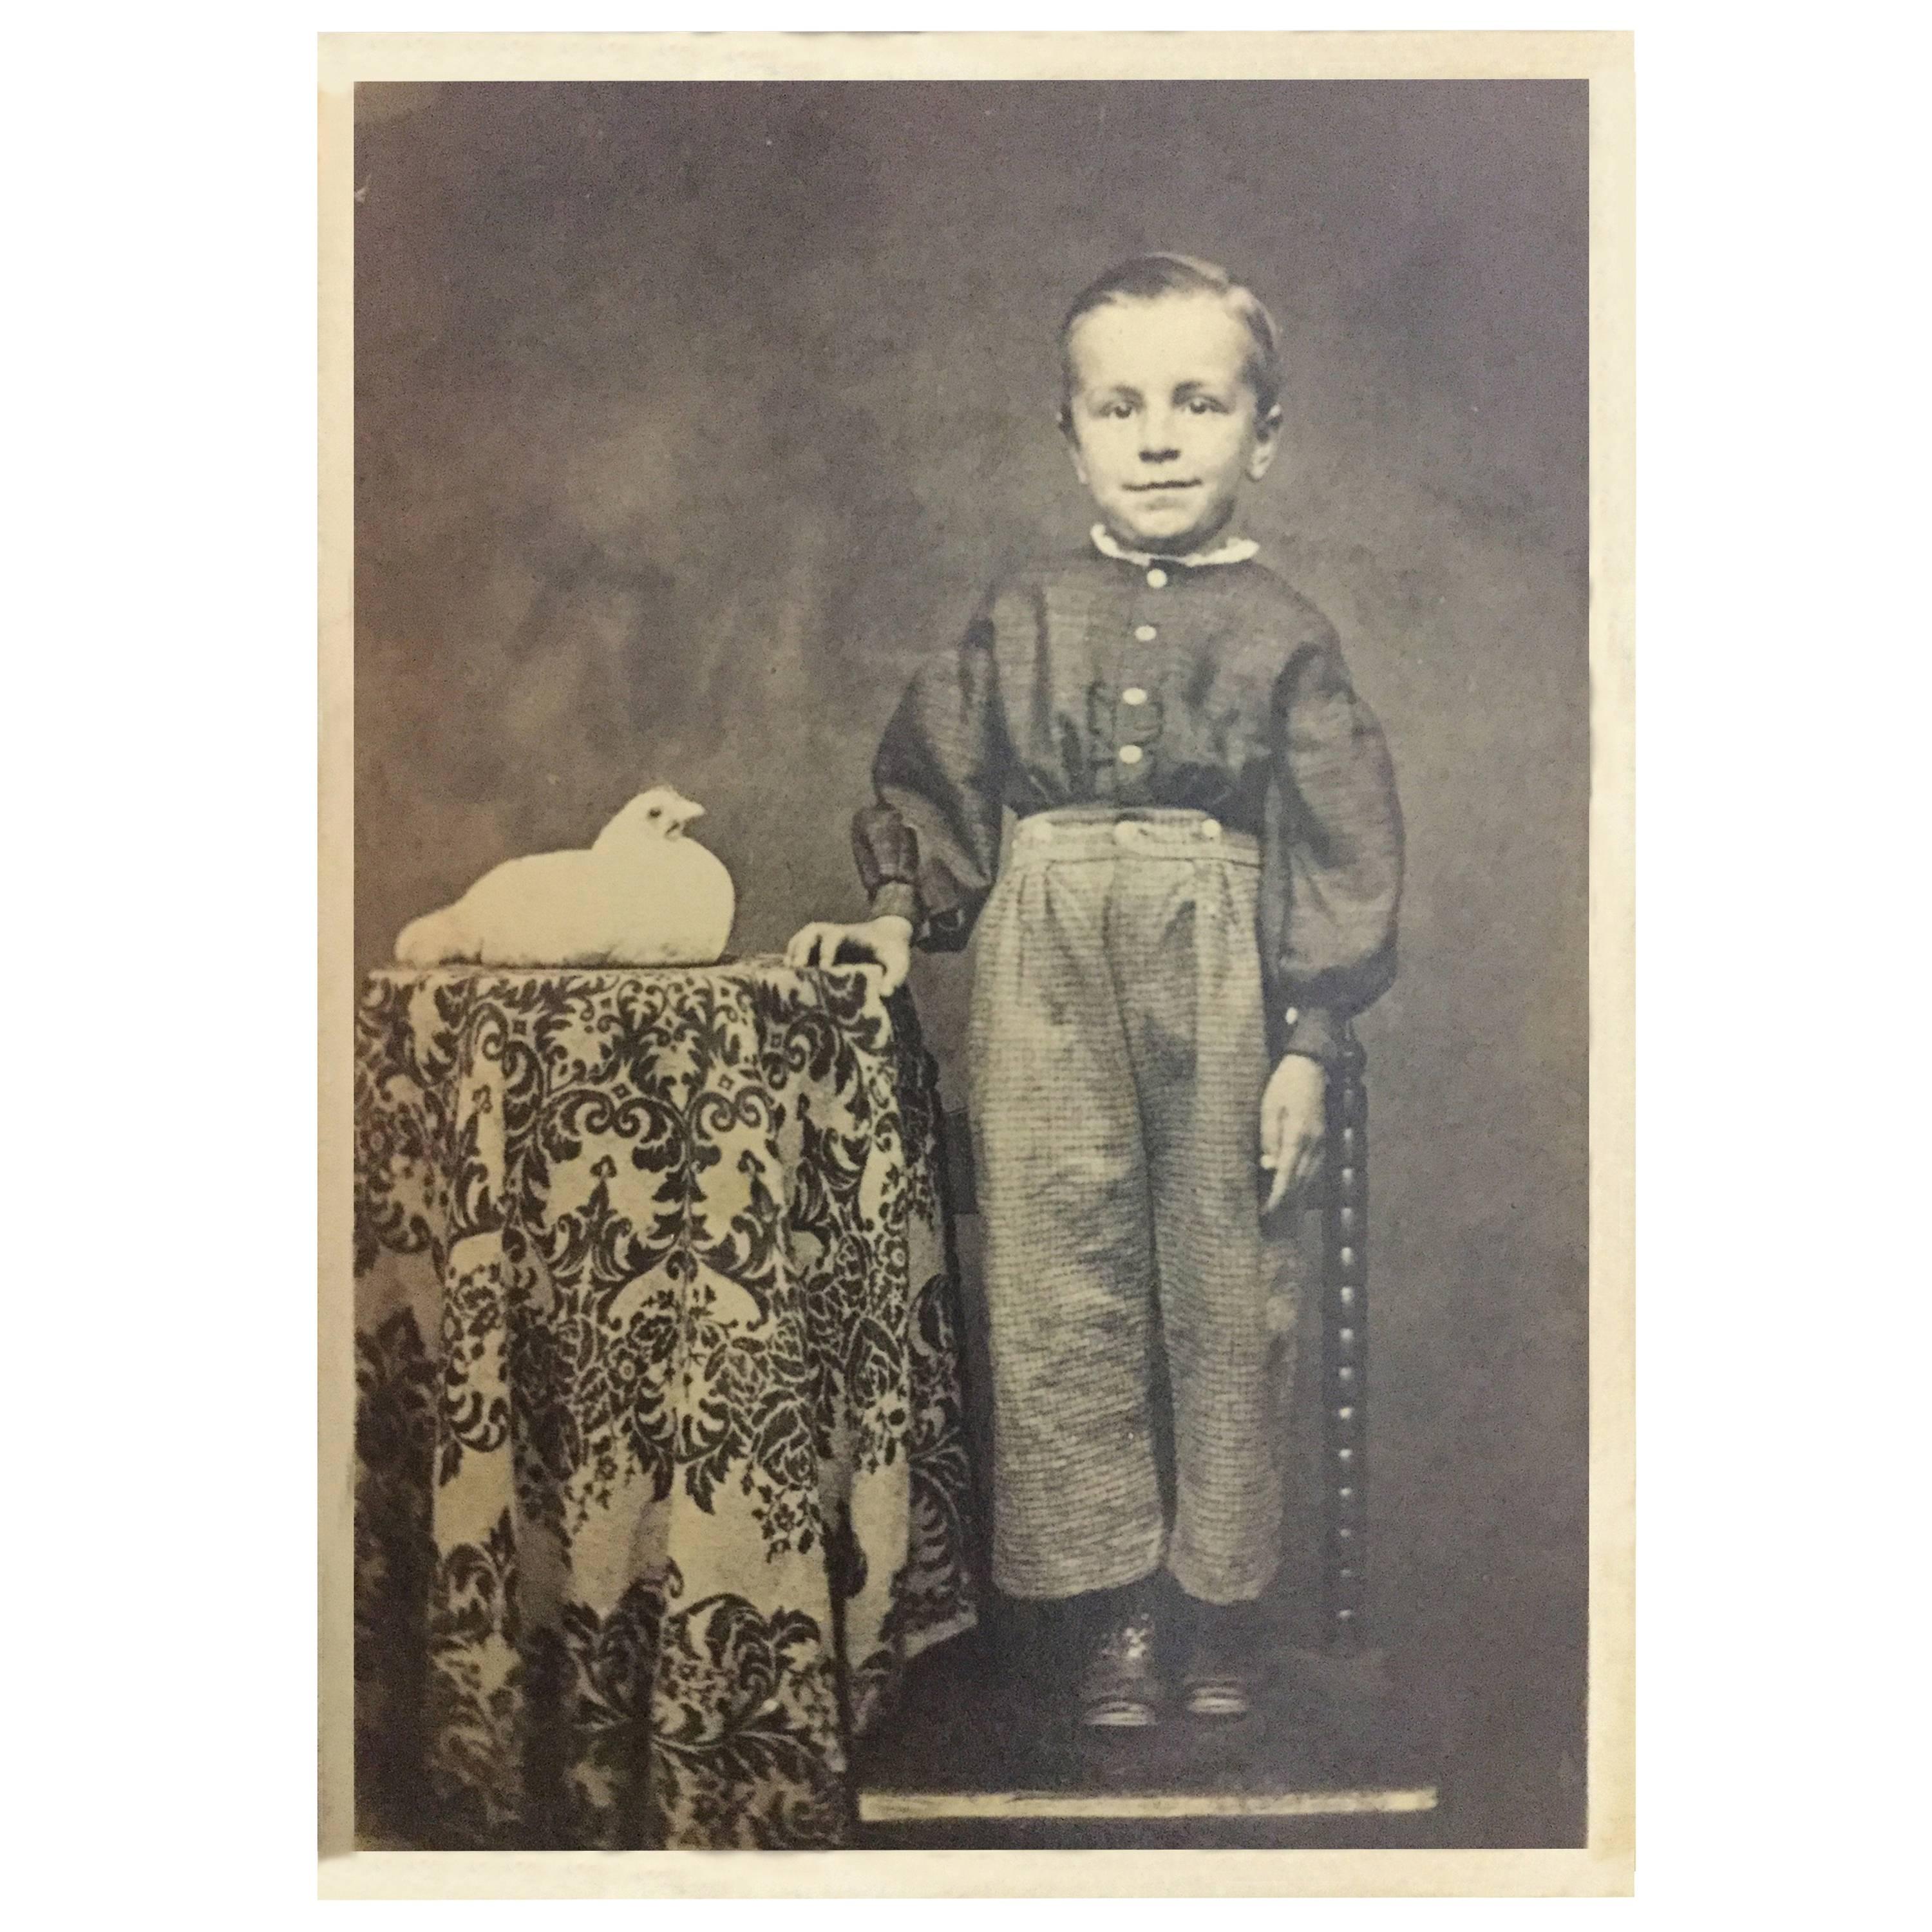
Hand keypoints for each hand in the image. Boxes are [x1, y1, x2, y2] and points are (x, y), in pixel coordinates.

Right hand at [785, 915, 914, 995]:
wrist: (888, 937)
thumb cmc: (892, 951)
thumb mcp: (899, 963)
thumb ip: (895, 977)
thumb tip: (884, 994)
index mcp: (851, 934)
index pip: (834, 936)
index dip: (827, 950)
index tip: (825, 968)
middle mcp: (833, 934)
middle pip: (811, 932)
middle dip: (801, 948)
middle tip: (795, 968)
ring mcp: (825, 941)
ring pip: (802, 938)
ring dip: (792, 951)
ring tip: (785, 971)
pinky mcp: (820, 950)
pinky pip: (800, 949)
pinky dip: (792, 957)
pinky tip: (786, 975)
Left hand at [1259, 1053, 1326, 1215]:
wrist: (1309, 1066)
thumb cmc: (1283, 1085)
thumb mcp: (1268, 1108)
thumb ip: (1269, 1138)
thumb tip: (1270, 1167)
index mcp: (1298, 1135)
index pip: (1287, 1175)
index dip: (1277, 1197)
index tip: (1265, 1212)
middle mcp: (1315, 1143)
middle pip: (1302, 1181)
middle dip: (1286, 1201)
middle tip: (1268, 1215)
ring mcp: (1323, 1141)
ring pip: (1311, 1177)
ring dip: (1297, 1194)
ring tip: (1280, 1207)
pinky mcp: (1324, 1138)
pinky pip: (1317, 1168)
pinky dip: (1306, 1181)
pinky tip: (1297, 1187)